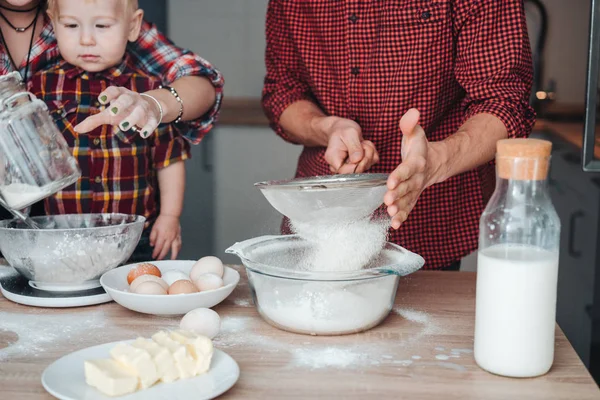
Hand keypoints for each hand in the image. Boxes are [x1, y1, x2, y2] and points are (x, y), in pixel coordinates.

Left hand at [73, 86, 162, 137]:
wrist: (150, 108)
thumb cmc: (124, 111)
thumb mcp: (109, 114)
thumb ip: (94, 120)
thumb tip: (76, 130)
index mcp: (121, 94)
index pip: (114, 90)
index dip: (108, 94)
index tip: (101, 100)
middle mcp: (133, 98)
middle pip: (127, 99)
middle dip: (119, 105)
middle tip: (111, 113)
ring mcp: (144, 107)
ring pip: (139, 110)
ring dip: (132, 118)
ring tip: (123, 127)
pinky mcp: (152, 117)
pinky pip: (152, 121)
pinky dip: (148, 127)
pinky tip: (143, 134)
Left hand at [149, 215, 181, 259]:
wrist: (171, 215)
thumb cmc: (162, 220)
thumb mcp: (154, 228)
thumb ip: (152, 237)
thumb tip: (152, 244)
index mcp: (162, 236)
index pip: (158, 247)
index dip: (155, 253)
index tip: (153, 256)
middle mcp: (169, 238)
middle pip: (165, 250)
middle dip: (162, 256)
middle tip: (159, 259)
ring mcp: (175, 237)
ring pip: (175, 249)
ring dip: (173, 255)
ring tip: (171, 260)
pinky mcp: (178, 236)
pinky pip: (179, 244)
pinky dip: (178, 249)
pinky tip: (177, 252)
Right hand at [315, 116, 379, 173]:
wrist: (342, 129)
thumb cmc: (342, 130)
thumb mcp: (348, 133)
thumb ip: (353, 146)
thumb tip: (357, 160)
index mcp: (333, 160)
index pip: (346, 173)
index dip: (357, 165)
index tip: (360, 153)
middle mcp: (341, 166)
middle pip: (358, 170)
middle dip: (365, 155)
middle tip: (362, 144)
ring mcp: (351, 166)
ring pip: (368, 165)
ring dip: (369, 151)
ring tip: (361, 143)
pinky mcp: (360, 164)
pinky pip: (372, 161)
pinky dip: (372, 151)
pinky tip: (364, 145)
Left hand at [384, 109, 434, 229]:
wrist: (433, 162)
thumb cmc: (419, 147)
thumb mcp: (416, 132)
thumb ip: (410, 124)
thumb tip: (412, 112)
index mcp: (416, 162)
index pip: (407, 169)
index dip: (400, 175)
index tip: (391, 181)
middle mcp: (417, 178)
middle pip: (407, 187)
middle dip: (397, 194)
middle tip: (387, 200)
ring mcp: (415, 190)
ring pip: (407, 200)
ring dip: (399, 208)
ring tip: (391, 215)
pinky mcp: (412, 198)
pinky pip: (408, 208)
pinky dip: (402, 217)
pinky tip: (394, 225)